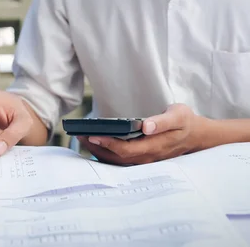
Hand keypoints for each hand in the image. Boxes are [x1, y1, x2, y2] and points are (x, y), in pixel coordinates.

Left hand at [78, 104, 202, 164]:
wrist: (197, 135)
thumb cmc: (186, 122)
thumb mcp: (179, 115)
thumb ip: (162, 121)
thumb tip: (146, 126)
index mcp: (155, 146)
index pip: (127, 150)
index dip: (109, 144)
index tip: (94, 136)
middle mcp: (148, 156)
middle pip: (117, 158)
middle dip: (98, 148)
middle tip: (81, 136)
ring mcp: (145, 159)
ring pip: (118, 161)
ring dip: (100, 152)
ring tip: (84, 139)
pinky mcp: (142, 158)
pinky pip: (121, 160)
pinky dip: (107, 154)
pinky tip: (96, 146)